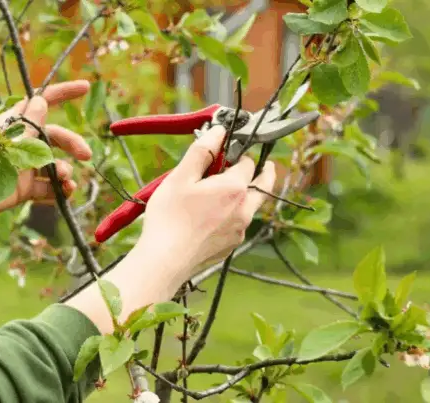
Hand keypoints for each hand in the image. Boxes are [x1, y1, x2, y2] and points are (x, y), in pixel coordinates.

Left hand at [0, 80, 92, 223]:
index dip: (63, 93)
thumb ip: (30, 124)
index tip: (85, 87)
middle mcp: (22, 143)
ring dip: (64, 171)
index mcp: (16, 124)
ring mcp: (23, 166)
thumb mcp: (9, 140)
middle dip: (73, 144)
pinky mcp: (22, 188)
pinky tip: (65, 193)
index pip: (43, 102)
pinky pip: (47, 187)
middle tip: (87, 155)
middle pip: (55, 137)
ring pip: (53, 164)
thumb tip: (41, 99)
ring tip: (65, 181)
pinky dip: (58, 190)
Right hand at [136, 125, 276, 278]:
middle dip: (262, 172)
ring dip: (244, 195)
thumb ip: (203, 151)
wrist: (165, 261)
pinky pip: (238, 224)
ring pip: (251, 206)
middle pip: (264, 185)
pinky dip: (232, 215)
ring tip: (224, 192)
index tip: (227, 151)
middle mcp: (245, 209)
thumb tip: (219, 131)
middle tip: (261, 164)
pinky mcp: (231, 246)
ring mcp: (240, 230)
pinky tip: (212, 217)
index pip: (248, 162)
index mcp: (235, 188)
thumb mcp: (181, 177)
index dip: (238, 153)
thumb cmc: (170, 217)